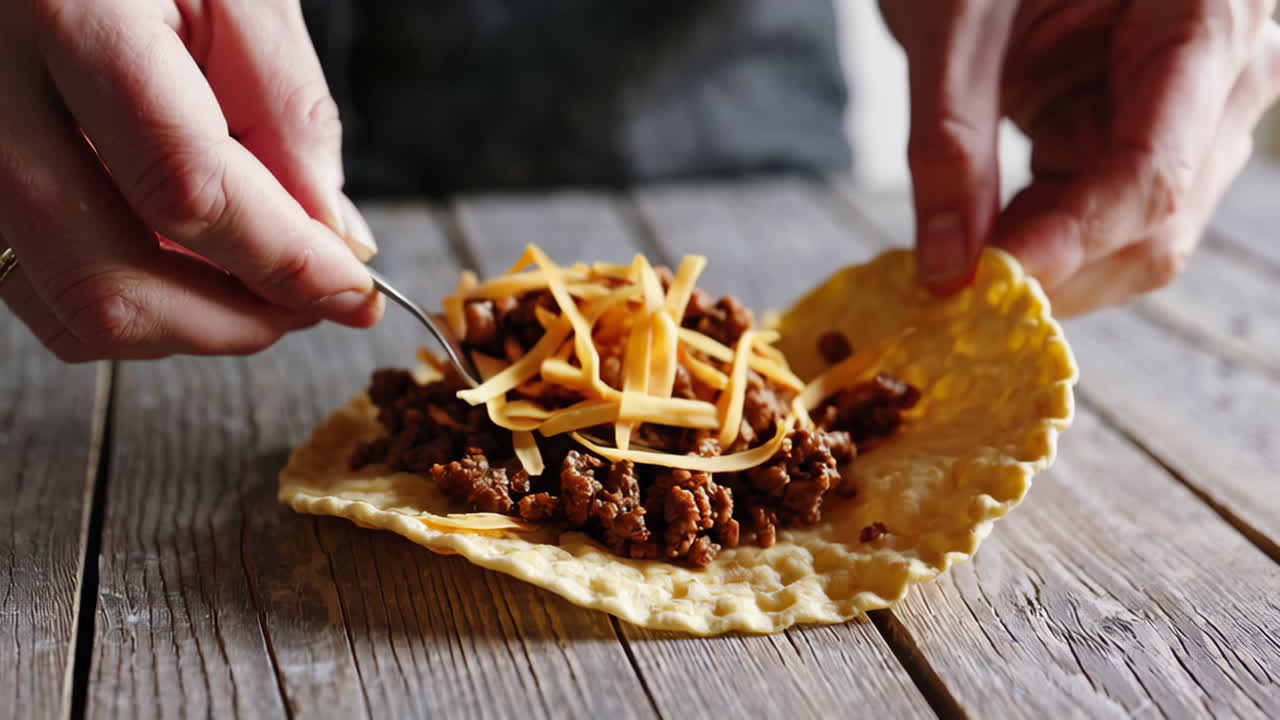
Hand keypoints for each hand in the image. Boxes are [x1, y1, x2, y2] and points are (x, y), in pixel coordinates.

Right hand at [0, 0, 382, 361]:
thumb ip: (289, 115)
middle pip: (112, 281)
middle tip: (312, 303)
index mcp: (66, 16)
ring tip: (260, 284)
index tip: (350, 290)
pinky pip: (43, 292)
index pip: (184, 186)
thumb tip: (332, 241)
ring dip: (190, 324)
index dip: (282, 261)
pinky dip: (137, 304)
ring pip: (72, 308)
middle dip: (237, 320)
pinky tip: (192, 267)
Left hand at [881, 0, 1279, 314]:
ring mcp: (1196, 108)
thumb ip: (947, 141)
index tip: (983, 286)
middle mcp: (1228, 70)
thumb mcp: (951, 20)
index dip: (1066, 244)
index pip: (1151, 173)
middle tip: (954, 290)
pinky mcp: (1152, 131)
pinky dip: (1041, 238)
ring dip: (1046, 261)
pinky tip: (983, 232)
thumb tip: (946, 267)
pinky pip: (1106, 215)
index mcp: (1209, 13)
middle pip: (1158, 222)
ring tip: (959, 251)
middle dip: (1055, 268)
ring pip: (1138, 237)